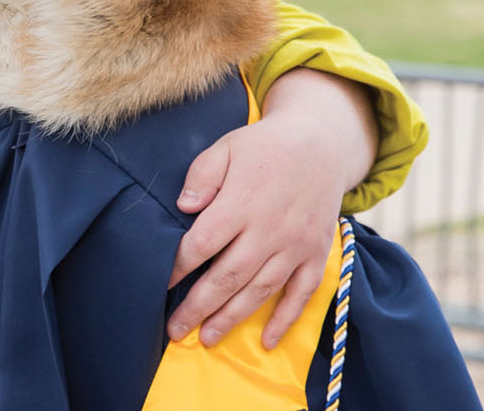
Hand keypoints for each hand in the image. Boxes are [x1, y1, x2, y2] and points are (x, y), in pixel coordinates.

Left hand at [164, 68, 377, 349]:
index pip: (202, 243)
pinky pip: (301, 293)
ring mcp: (295, 245)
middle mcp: (269, 229)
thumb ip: (202, 176)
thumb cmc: (264, 147)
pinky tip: (266, 340)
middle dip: (199, 306)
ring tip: (208, 338)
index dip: (178, 267)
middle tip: (176, 330)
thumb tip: (183, 206)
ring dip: (233, 318)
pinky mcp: (315, 253)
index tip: (162, 284)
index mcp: (241, 202)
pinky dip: (285, 319)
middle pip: (228, 276)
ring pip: (260, 290)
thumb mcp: (227, 148)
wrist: (321, 143)